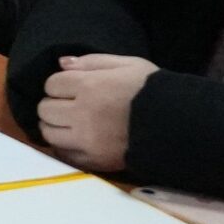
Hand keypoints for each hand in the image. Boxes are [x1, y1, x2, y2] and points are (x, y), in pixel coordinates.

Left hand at [35, 54, 158, 170]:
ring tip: (69, 123)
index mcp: (90, 87)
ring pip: (49, 134)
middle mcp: (82, 114)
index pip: (52, 84)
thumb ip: (92, 61)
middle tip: (67, 105)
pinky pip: (63, 155)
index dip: (59, 84)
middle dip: (53, 104)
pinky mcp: (93, 161)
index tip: (70, 87)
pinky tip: (75, 140)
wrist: (178, 125)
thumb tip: (61, 63)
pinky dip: (63, 146)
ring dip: (54, 126)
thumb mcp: (127, 64)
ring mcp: (86, 141)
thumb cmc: (152, 89)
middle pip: (45, 109)